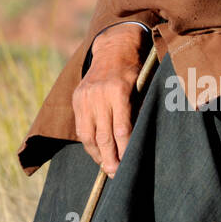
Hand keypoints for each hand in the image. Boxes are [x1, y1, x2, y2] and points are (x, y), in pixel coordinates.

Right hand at [72, 23, 145, 176]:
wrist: (114, 47)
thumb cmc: (135, 70)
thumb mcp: (143, 87)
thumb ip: (139, 112)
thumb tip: (138, 143)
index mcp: (119, 91)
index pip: (122, 130)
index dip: (125, 150)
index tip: (130, 165)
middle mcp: (99, 94)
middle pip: (104, 137)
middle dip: (110, 159)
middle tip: (117, 175)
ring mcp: (85, 96)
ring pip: (88, 135)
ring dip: (97, 154)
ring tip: (106, 167)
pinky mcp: (77, 98)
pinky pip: (81, 127)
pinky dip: (88, 142)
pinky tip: (97, 151)